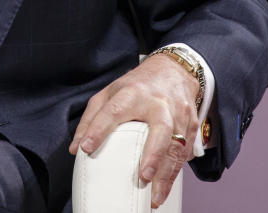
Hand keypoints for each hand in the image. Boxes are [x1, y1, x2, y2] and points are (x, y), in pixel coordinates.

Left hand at [69, 54, 200, 208]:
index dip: (99, 129)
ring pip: (176, 146)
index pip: (114, 110)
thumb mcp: (110, 93)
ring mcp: (178, 114)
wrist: (173, 70)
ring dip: (166, 174)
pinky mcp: (191, 126)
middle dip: (153, 153)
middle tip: (143, 176)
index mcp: (133, 93)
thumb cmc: (138, 85)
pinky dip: (175, 172)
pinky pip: (185, 152)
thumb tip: (76, 148)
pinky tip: (165, 188)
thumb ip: (91, 118)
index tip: (87, 148)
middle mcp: (158, 103)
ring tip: (155, 197)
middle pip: (160, 127)